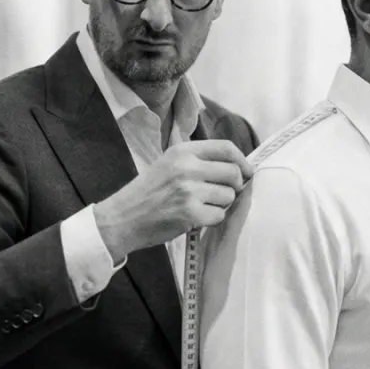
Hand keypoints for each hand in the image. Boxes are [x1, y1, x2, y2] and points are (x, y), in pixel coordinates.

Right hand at [93, 139, 253, 260]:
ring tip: (199, 206)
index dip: (242, 161)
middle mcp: (187, 167)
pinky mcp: (190, 213)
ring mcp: (189, 191)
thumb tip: (236, 167)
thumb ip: (198, 161)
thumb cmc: (147, 193)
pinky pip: (219, 215)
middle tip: (220, 195)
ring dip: (220, 205)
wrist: (123, 217)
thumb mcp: (168, 164)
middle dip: (234, 186)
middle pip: (233, 173)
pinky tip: (194, 218)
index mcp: (183, 151)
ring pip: (228, 196)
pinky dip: (210, 220)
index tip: (246, 172)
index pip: (226, 148)